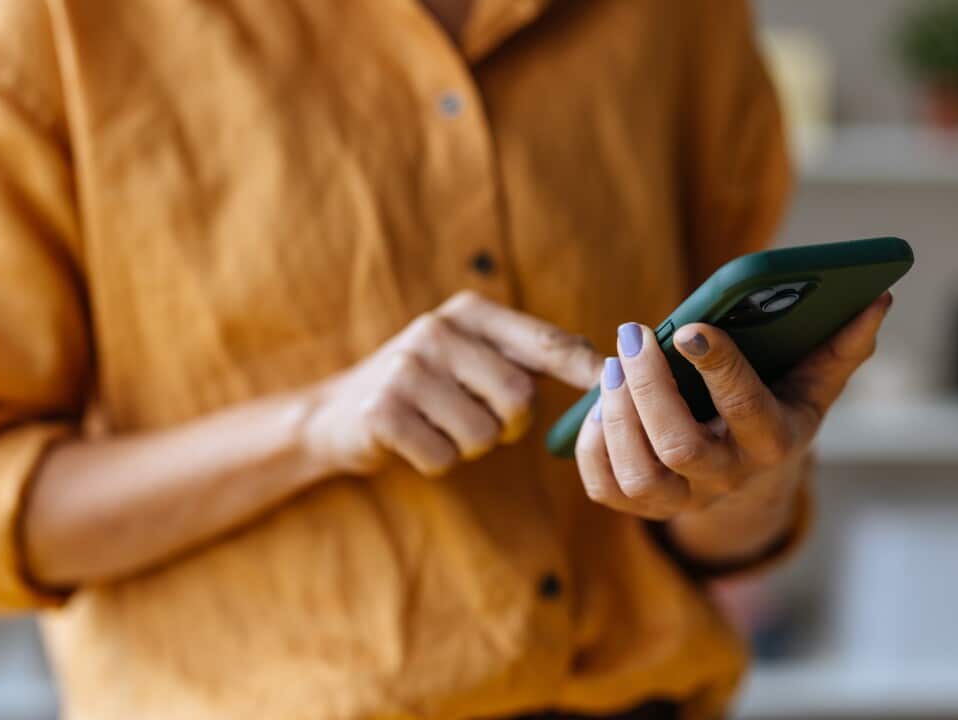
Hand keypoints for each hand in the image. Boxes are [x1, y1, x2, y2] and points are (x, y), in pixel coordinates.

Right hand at [305, 291, 601, 476]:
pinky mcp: (382, 411)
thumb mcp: (472, 355)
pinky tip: (414, 441)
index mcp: (470, 312)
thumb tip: (611, 367)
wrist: (336, 412)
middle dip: (508, 425)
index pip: (544, 342)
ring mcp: (406, 369)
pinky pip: (444, 457)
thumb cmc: (427, 387)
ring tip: (440, 426)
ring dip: (469, 446)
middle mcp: (437, 330)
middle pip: (518, 398)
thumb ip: (531, 355)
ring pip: (483, 435)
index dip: (586, 369)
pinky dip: (436, 461)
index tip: (621, 385)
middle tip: (480, 420)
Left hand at [575, 293, 891, 519]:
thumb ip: (842, 345)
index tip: (690, 327)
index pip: (747, 411)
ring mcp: (682, 500)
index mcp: (774, 443)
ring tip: (614, 363)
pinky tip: (597, 402)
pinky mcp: (641, 507)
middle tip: (634, 334)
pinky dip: (592, 445)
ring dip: (617, 415)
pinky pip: (605, 486)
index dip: (719, 370)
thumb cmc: (777, 406)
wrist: (750, 472)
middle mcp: (727, 480)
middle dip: (651, 388)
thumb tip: (876, 299)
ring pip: (639, 473)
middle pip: (680, 447)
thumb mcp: (813, 380)